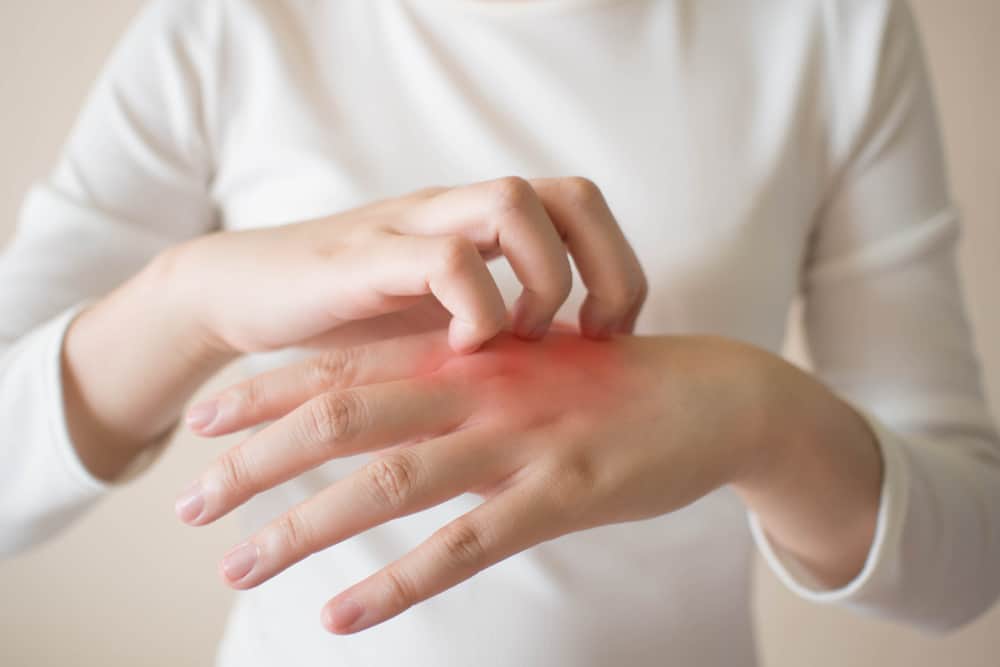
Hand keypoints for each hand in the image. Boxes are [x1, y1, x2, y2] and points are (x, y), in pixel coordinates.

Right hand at [162, 177, 645, 355]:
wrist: (245, 295)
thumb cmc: (351, 319)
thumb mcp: (441, 323)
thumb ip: (501, 331)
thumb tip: (578, 371)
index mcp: (479, 224)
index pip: (582, 205)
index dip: (619, 268)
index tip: (609, 336)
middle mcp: (454, 211)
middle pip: (569, 194)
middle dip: (603, 269)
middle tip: (589, 336)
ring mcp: (411, 227)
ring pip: (513, 205)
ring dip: (540, 281)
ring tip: (520, 339)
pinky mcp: (365, 257)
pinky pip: (446, 259)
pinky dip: (474, 307)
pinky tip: (461, 350)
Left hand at [177, 330, 773, 632]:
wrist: (715, 394)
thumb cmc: (611, 382)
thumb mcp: (528, 363)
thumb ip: (461, 377)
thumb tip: (394, 406)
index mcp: (468, 353)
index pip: (346, 364)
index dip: (267, 391)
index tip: (203, 420)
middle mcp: (478, 388)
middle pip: (342, 419)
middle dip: (256, 461)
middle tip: (188, 502)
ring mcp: (517, 440)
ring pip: (387, 483)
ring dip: (303, 527)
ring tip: (236, 564)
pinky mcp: (560, 493)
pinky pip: (464, 545)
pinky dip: (396, 583)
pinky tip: (340, 616)